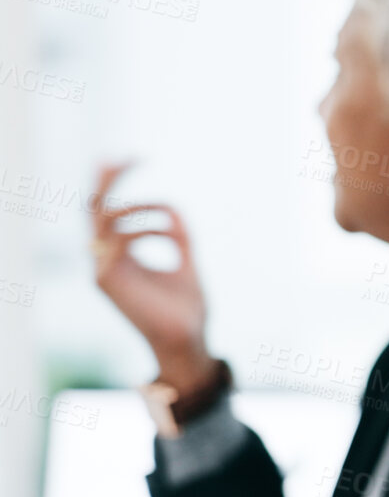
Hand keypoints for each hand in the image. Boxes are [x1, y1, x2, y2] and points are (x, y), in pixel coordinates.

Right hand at [89, 162, 216, 395]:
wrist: (187, 340)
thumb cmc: (186, 308)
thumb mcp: (187, 262)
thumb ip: (180, 236)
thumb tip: (173, 208)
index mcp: (122, 255)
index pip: (108, 211)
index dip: (116, 182)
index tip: (137, 158)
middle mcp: (107, 260)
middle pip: (94, 210)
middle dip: (107, 180)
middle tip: (123, 155)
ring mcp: (103, 269)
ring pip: (101, 221)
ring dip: (136, 208)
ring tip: (164, 210)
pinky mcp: (106, 280)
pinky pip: (114, 241)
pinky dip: (143, 230)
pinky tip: (168, 236)